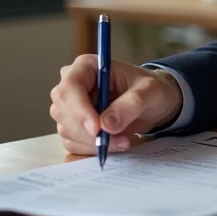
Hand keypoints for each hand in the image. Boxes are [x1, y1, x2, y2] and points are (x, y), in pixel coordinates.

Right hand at [49, 57, 183, 155]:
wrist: (153, 103)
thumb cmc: (150, 89)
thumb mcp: (149, 92)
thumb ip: (130, 104)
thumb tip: (106, 125)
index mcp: (86, 67)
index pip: (69, 87)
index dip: (79, 109)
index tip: (97, 128)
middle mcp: (73, 85)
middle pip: (63, 111)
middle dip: (88, 132)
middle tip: (118, 139)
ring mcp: (70, 107)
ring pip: (66, 130)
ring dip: (93, 142)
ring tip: (122, 140)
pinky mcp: (74, 125)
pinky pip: (72, 142)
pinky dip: (91, 148)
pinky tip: (113, 143)